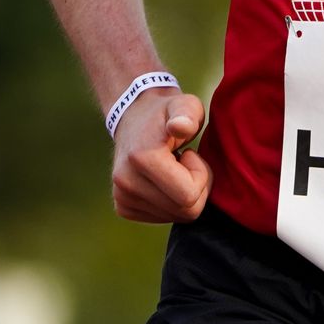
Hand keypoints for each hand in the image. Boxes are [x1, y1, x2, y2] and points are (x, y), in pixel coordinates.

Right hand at [110, 88, 211, 223]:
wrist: (135, 117)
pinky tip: (165, 179)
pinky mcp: (123, 206)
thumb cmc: (168, 112)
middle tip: (187, 162)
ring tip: (174, 168)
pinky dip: (172, 202)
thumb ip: (187, 114)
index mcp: (142, 159)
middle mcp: (126, 182)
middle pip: (185, 212)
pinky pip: (162, 218)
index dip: (201, 175)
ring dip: (184, 194)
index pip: (189, 196)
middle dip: (197, 187)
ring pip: (175, 216)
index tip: (191, 153)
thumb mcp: (185, 105)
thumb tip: (180, 127)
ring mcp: (122, 197)